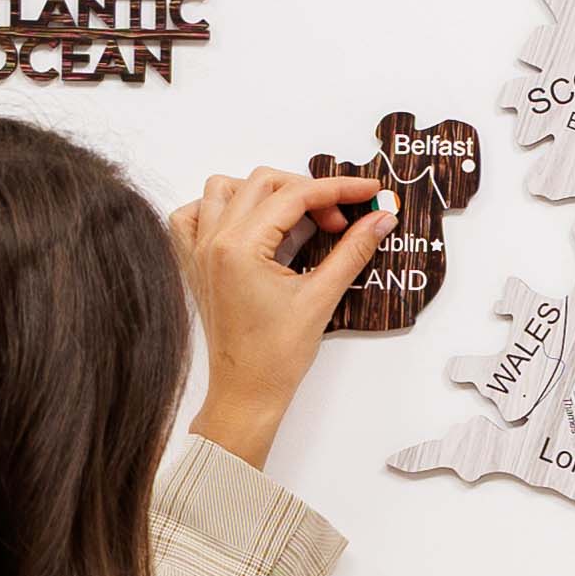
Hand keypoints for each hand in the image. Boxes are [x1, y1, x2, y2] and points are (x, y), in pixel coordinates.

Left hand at [172, 167, 394, 470]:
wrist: (246, 392)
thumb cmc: (276, 357)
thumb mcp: (321, 298)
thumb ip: (353, 250)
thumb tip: (381, 218)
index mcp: (240, 248)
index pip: (295, 196)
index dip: (338, 188)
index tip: (368, 191)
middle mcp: (212, 242)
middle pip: (262, 183)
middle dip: (308, 193)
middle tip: (340, 221)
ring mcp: (199, 251)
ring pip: (224, 189)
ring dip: (264, 193)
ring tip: (296, 218)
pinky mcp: (195, 263)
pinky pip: (193, 216)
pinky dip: (220, 208)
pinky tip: (249, 224)